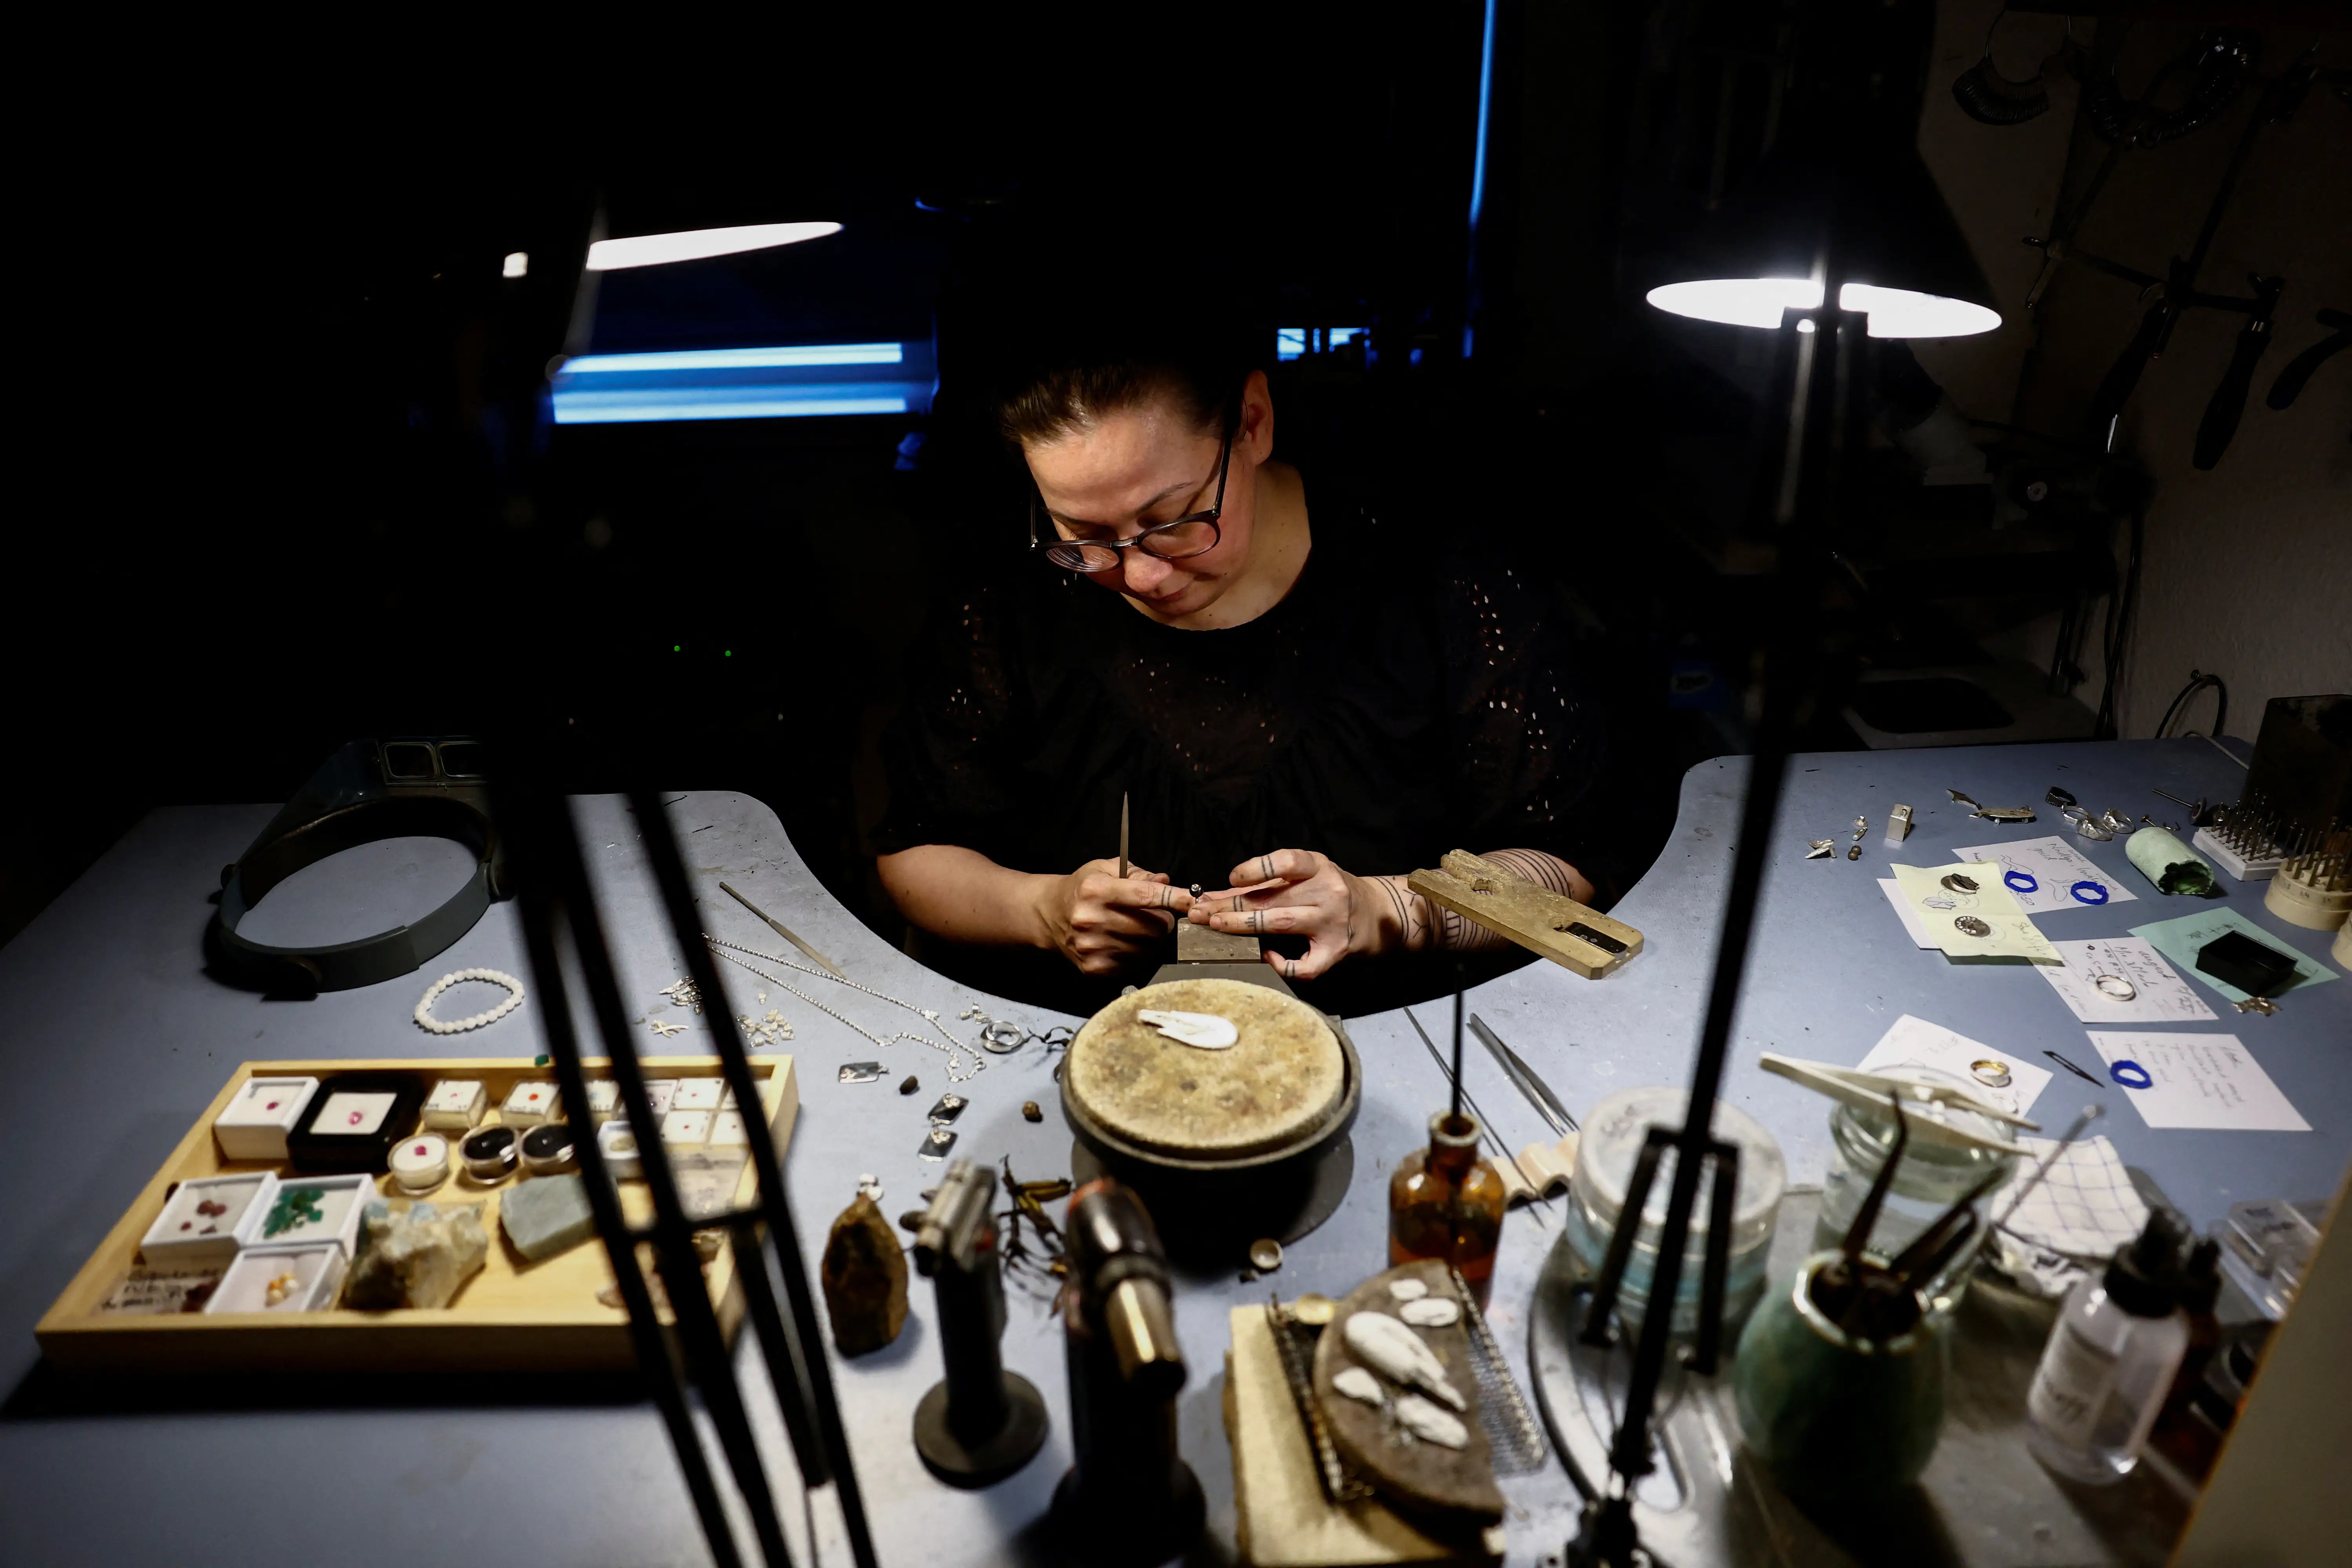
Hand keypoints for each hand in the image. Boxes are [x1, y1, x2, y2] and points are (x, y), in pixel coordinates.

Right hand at [1033, 859, 1192, 975]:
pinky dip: (1139, 954)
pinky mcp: (1094, 967)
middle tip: (1156, 914)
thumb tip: (1166, 881)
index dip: (1173, 898)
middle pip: (1152, 926)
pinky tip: (1127, 942)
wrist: (1050, 915)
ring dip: (1152, 938)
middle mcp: (1091, 919)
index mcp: (1095, 890)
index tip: (1192, 900)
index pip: (1144, 896)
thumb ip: (1138, 873)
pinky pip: (1135, 963)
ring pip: (1147, 947)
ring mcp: (1092, 946)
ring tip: (1139, 928)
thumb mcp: (1105, 869)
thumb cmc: (1083, 889)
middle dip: (1163, 919)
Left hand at [1187, 849, 1399, 981]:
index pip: (1287, 860)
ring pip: (1282, 924)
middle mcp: (1327, 891)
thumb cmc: (1327, 891)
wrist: (1376, 914)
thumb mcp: (1302, 877)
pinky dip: (1282, 964)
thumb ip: (1261, 884)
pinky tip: (1267, 957)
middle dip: (1230, 905)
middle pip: (1273, 898)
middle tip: (1199, 912)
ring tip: (1215, 925)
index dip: (1256, 868)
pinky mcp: (1336, 951)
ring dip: (1243, 926)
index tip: (1232, 876)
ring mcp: (1332, 922)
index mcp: (1317, 866)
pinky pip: (1305, 965)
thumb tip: (1212, 894)